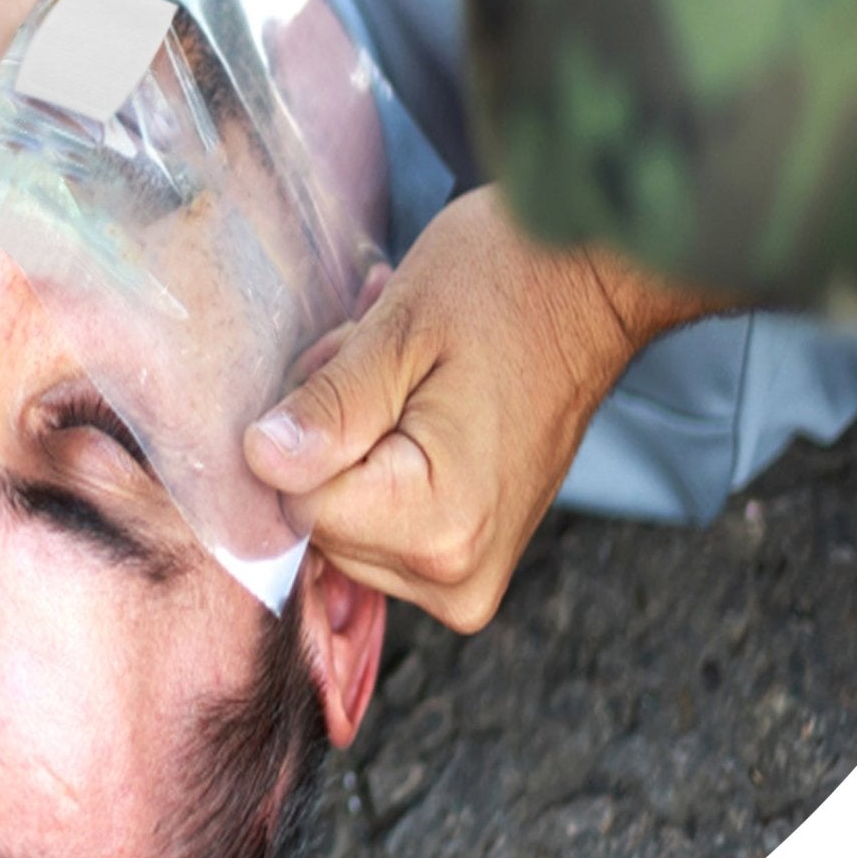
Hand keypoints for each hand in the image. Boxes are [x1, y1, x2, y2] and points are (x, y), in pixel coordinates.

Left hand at [245, 186, 713, 631]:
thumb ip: (328, 408)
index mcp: (440, 525)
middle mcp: (456, 574)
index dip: (301, 428)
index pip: (296, 503)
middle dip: (326, 439)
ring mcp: (467, 574)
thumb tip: (260, 459)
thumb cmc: (506, 286)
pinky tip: (411, 405)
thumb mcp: (400, 329)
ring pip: (340, 522)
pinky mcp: (468, 556)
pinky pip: (377, 523)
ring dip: (350, 447)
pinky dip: (375, 462)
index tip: (348, 367)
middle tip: (379, 367)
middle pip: (318, 521)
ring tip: (405, 380)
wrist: (596, 283)